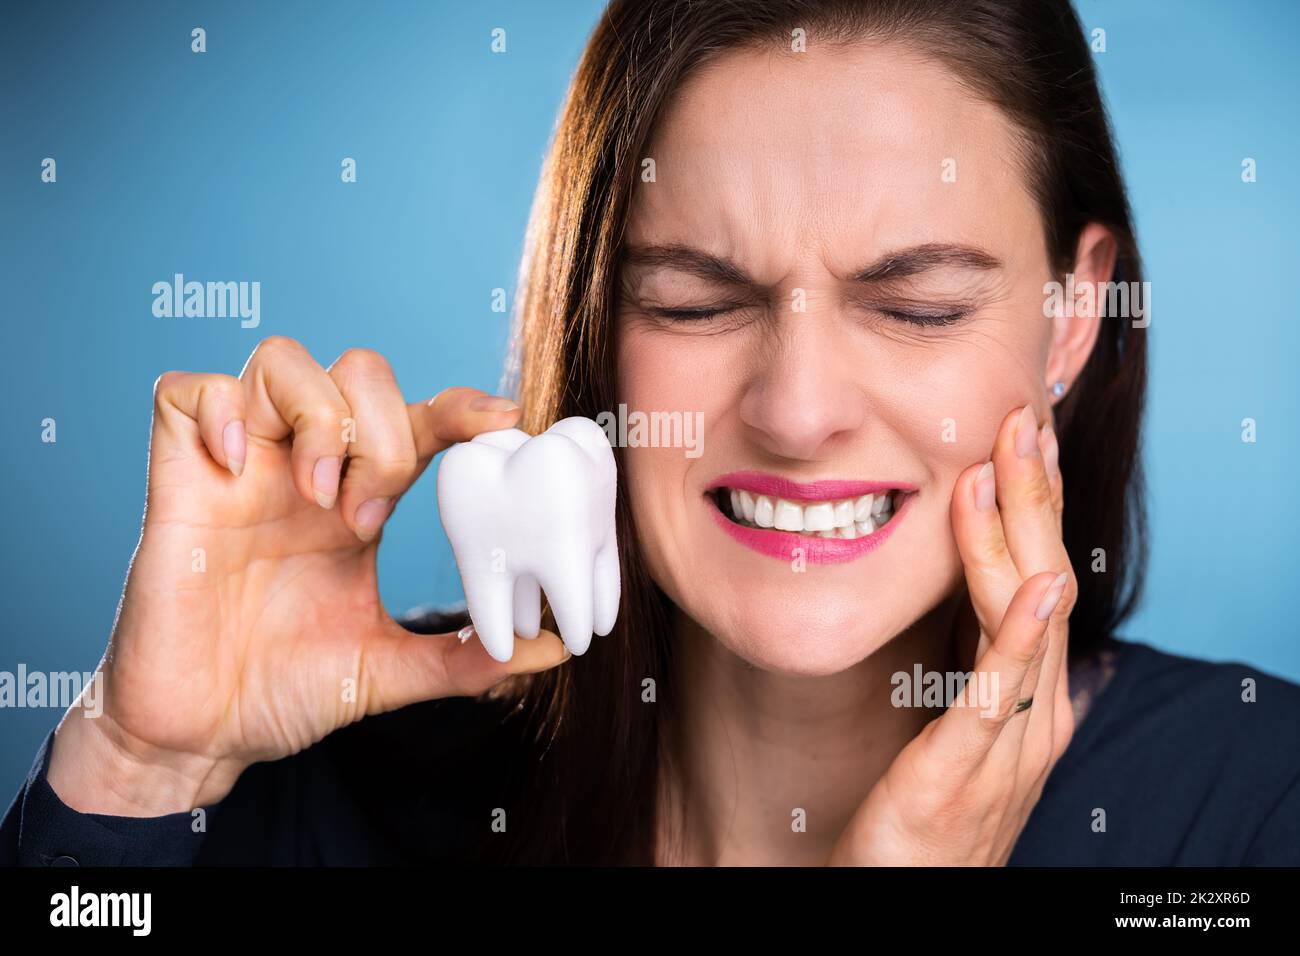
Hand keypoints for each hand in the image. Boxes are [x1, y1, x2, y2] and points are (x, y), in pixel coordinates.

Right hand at [48, 336, 568, 815]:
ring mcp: (242, 468)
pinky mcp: (178, 480)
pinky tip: (236, 463)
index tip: (504, 420)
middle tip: (367, 516)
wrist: (202, 735)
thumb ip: (464, 658)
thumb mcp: (387, 670)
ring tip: (315, 497)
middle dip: (380, 431)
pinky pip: (187, 393)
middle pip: (359, 372)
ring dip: (317, 419)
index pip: (418, 421)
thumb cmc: (286, 692)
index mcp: (361, 501)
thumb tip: (550, 649)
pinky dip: (220, 408)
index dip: (462, 407)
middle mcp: (305, 469)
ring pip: (283, 361)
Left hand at [828, 403, 1075, 865]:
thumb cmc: (926, 808)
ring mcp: (1009, 740)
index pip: (1040, 573)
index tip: (1020, 429)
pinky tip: (1037, 587)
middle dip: (1033, 495)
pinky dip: (1021, 635)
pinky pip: (1000, 694)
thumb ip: (979, 661)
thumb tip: (1000, 602)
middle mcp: (1035, 708)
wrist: (904, 896)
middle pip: (1045, 579)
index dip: (1034, 502)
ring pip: (1028, 619)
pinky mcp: (966, 770)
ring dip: (1020, 536)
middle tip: (1019, 414)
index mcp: (1028, 689)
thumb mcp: (958, 719)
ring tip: (1006, 462)